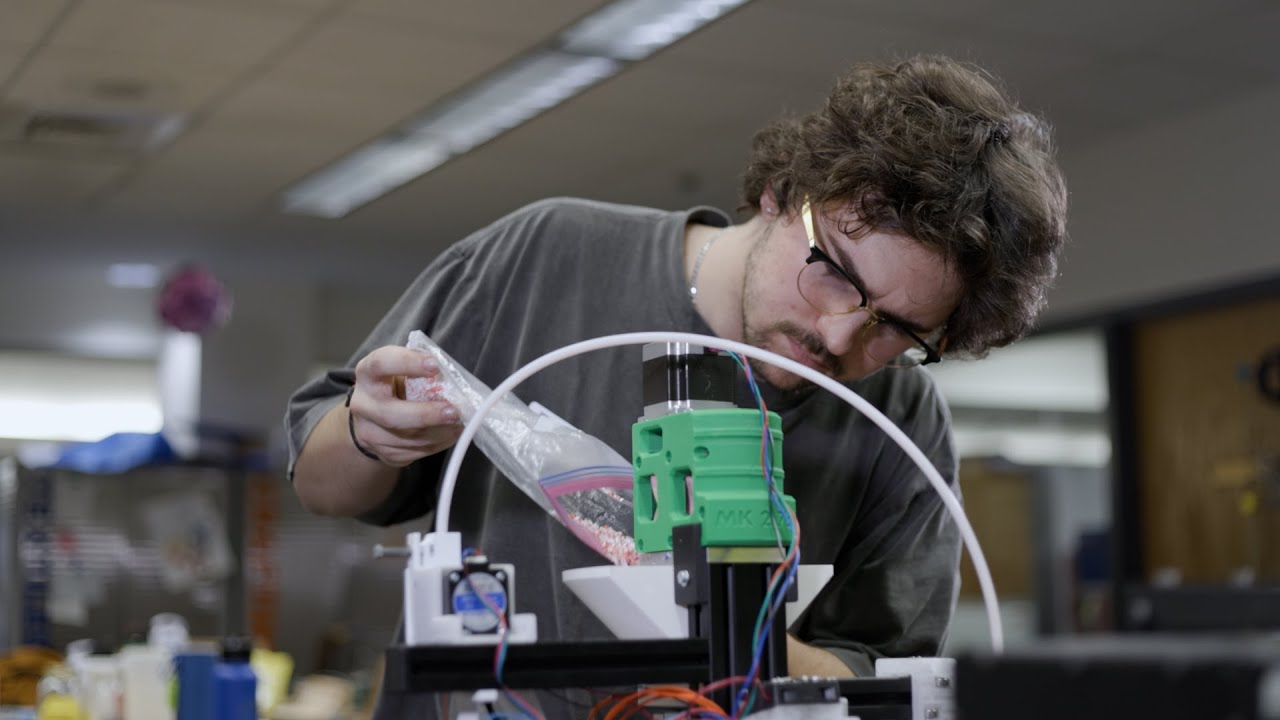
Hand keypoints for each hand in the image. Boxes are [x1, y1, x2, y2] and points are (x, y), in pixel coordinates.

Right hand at [347, 345, 462, 466]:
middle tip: (454, 412)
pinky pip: (416, 451)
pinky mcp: (384, 453)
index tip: (435, 366)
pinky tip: (450, 433)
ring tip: (459, 422)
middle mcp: (363, 404)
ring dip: (440, 432)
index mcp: (368, 374)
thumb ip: (421, 372)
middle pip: (391, 414)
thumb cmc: (396, 388)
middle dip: (426, 414)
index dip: (408, 363)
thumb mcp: (402, 372)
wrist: (373, 420)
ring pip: (408, 439)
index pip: (381, 363)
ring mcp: (370, 433)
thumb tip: (455, 380)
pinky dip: (439, 442)